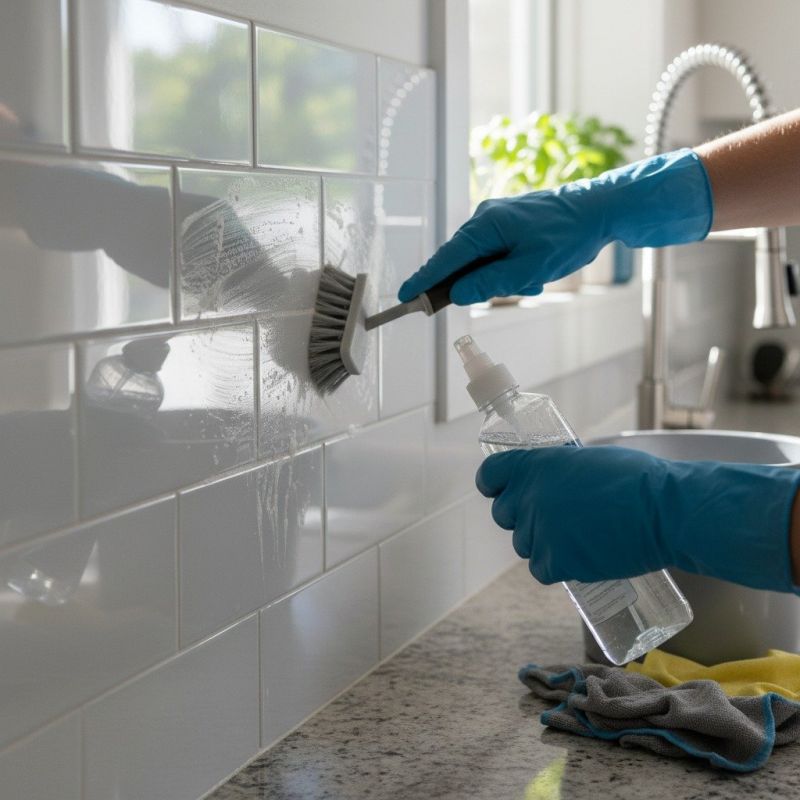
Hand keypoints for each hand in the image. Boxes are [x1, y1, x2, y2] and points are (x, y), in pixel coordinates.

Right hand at [398, 148, 712, 304]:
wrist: (601, 208)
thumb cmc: (568, 235)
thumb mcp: (529, 268)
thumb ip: (488, 283)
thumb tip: (456, 293)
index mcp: (485, 225)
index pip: (446, 258)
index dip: (425, 280)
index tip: (405, 296)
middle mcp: (485, 218)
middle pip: (463, 262)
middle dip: (482, 283)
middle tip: (517, 284)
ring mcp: (497, 219)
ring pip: (483, 262)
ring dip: (503, 278)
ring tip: (535, 277)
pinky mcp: (509, 223)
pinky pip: (496, 253)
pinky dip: (511, 268)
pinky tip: (536, 271)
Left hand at [475, 445, 799, 592]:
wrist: (666, 511)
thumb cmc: (638, 479)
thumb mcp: (586, 460)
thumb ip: (559, 470)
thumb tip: (553, 482)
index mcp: (534, 465)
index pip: (490, 475)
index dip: (494, 484)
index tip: (500, 490)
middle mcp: (530, 497)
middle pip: (503, 514)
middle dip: (521, 515)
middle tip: (549, 517)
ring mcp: (540, 531)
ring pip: (523, 543)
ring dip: (541, 542)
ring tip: (574, 538)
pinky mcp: (557, 562)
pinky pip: (540, 569)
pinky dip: (555, 567)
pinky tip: (577, 558)